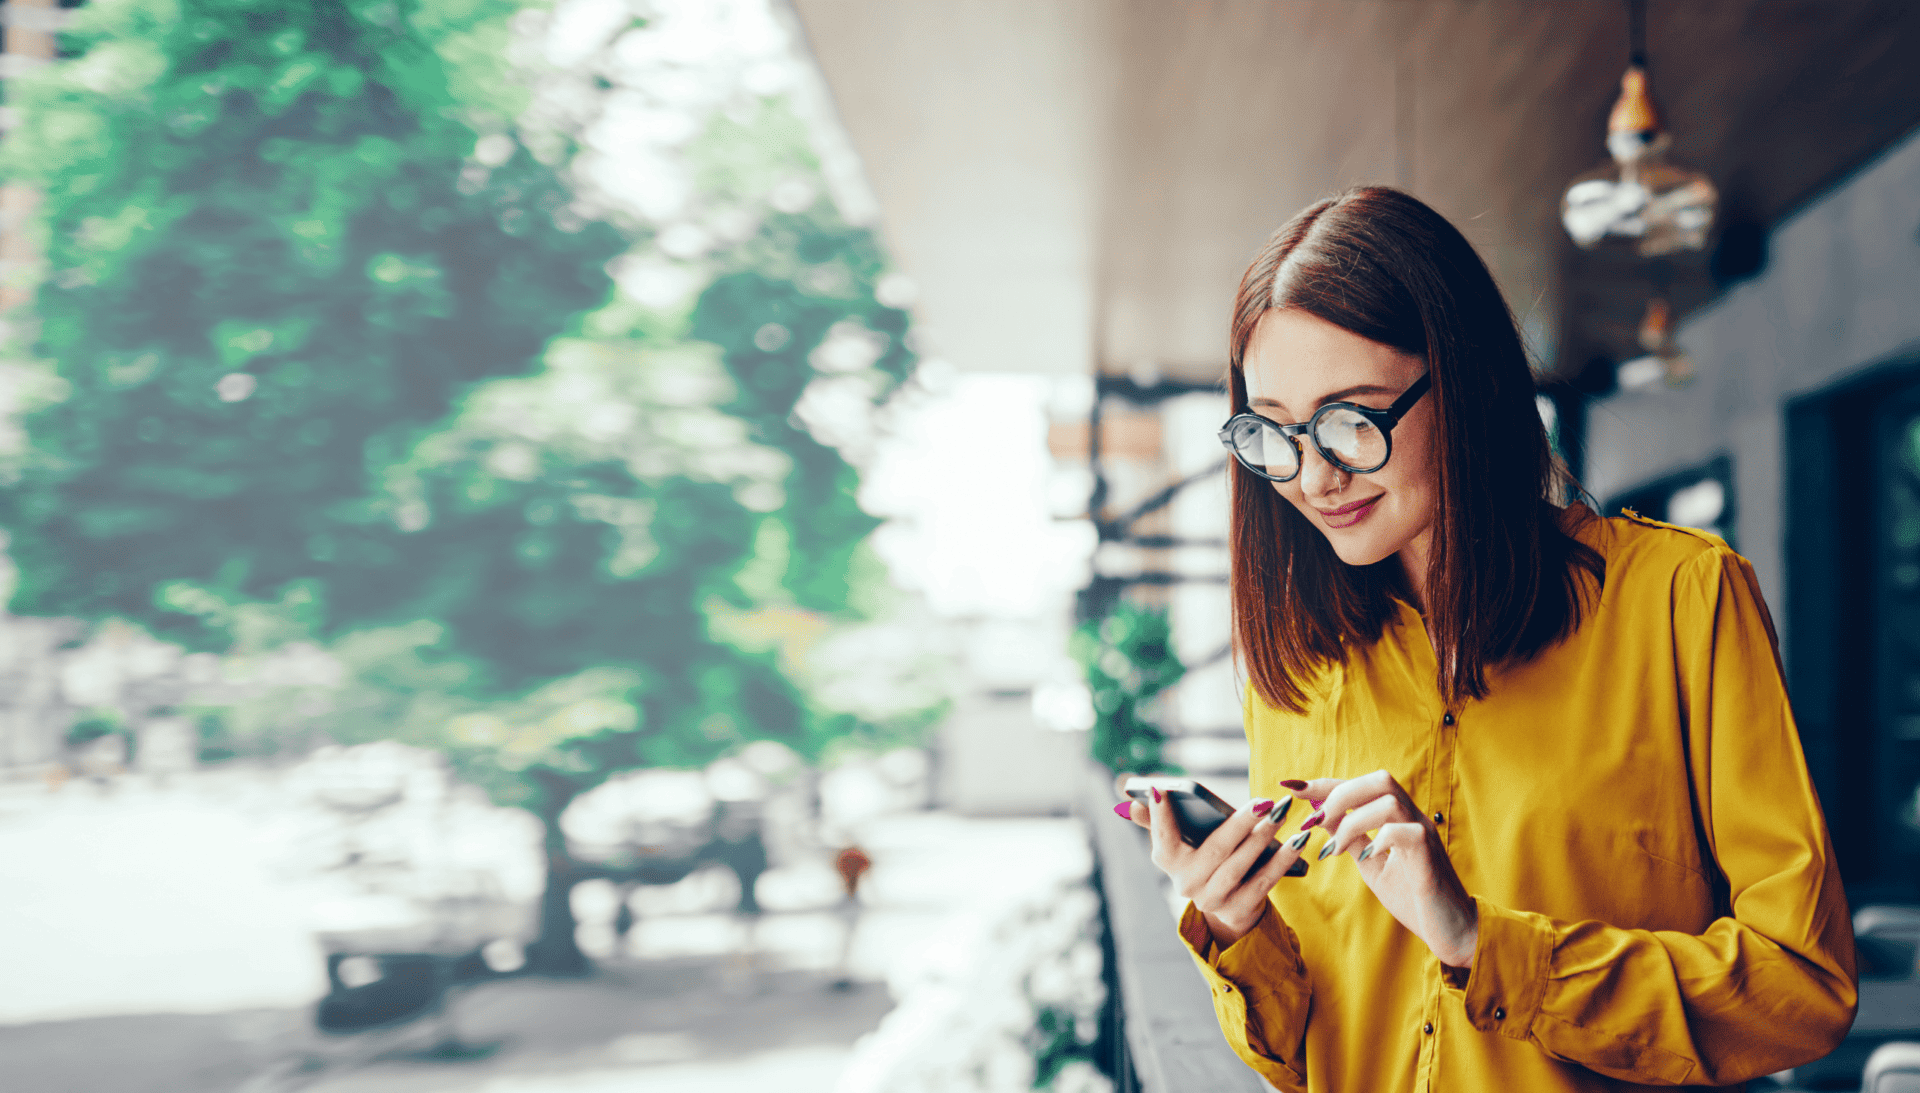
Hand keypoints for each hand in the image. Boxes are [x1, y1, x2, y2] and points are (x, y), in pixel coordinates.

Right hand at [1120, 785, 1310, 947]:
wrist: (1227, 907)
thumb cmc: (1204, 860)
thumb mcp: (1181, 844)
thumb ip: (1158, 822)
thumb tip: (1131, 802)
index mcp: (1168, 861)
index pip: (1162, 836)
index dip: (1159, 816)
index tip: (1162, 790)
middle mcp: (1186, 884)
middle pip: (1214, 850)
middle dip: (1240, 823)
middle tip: (1262, 801)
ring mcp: (1213, 900)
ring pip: (1240, 865)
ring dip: (1262, 838)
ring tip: (1280, 814)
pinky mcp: (1239, 909)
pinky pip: (1264, 881)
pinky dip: (1281, 860)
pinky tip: (1296, 841)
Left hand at [1294, 770, 1477, 967]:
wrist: (1452, 931)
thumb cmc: (1413, 898)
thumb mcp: (1371, 865)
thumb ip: (1350, 838)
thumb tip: (1319, 815)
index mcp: (1398, 819)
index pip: (1361, 786)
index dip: (1325, 783)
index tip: (1291, 786)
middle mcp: (1413, 819)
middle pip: (1379, 780)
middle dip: (1339, 794)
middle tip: (1314, 821)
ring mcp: (1425, 834)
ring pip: (1389, 800)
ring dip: (1352, 821)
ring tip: (1335, 849)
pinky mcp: (1431, 856)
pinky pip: (1406, 831)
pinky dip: (1379, 839)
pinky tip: (1366, 857)